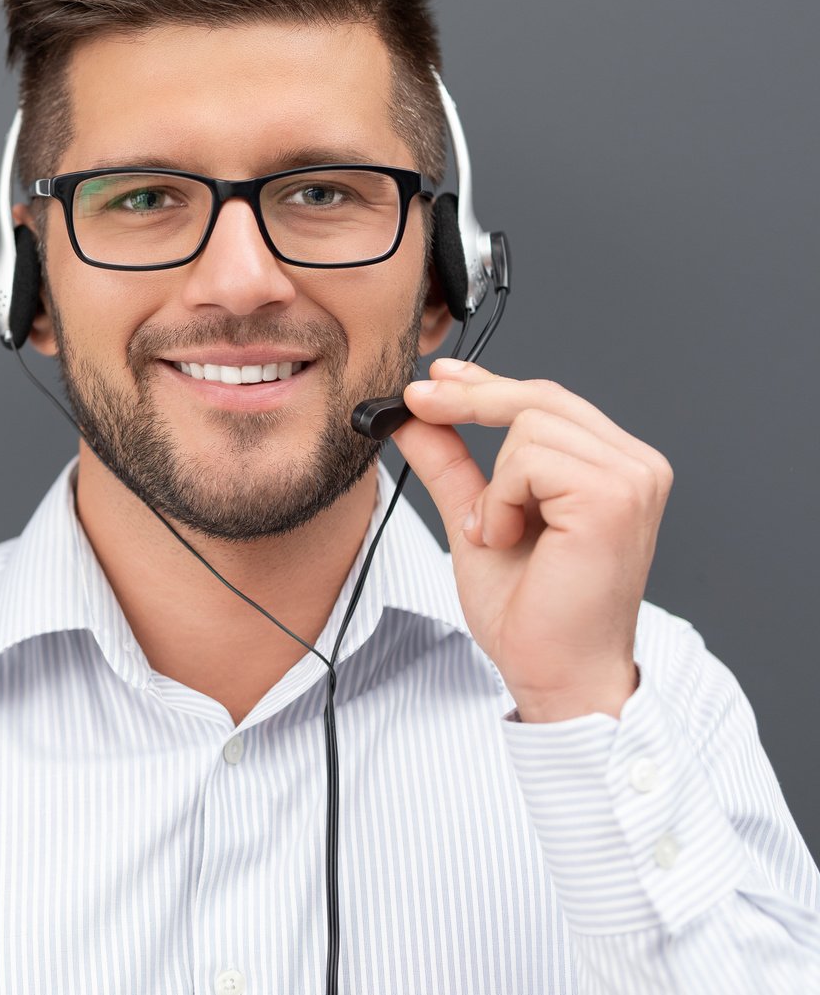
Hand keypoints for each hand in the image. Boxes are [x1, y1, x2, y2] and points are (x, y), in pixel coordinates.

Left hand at [386, 358, 670, 721]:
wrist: (555, 673)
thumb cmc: (531, 612)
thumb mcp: (477, 518)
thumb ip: (452, 466)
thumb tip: (415, 418)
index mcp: (614, 468)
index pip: (547, 401)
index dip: (486, 383)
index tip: (435, 377)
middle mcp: (635, 465)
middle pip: (539, 397)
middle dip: (468, 399)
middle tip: (416, 404)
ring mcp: (633, 477)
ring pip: (528, 426)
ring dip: (492, 485)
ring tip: (497, 534)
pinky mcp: (614, 496)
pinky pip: (529, 459)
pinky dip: (500, 500)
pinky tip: (508, 540)